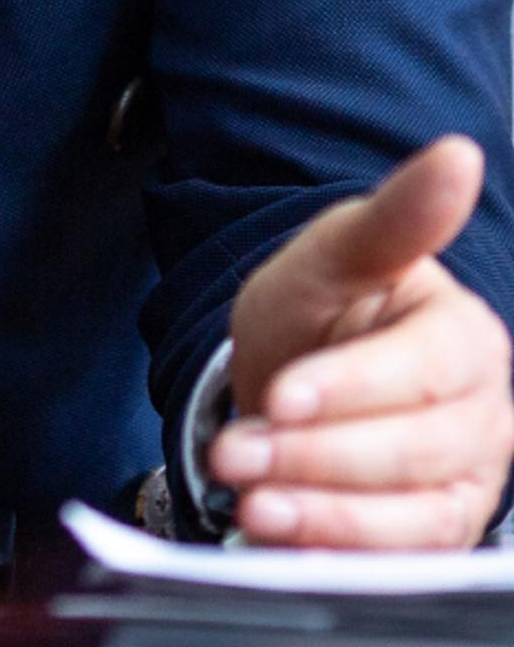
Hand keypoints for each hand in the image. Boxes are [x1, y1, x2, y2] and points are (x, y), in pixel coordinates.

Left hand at [210, 136, 513, 547]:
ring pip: (408, 517)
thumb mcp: (337, 253)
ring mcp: (465, 485)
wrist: (298, 368)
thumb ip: (397, 217)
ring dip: (322, 516)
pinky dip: (338, 556)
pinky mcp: (434, 539)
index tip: (281, 396)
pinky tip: (279, 544)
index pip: (420, 372)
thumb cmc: (324, 307)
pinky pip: (398, 563)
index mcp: (467, 340)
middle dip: (315, 456)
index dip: (350, 388)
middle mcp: (482, 419)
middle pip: (411, 452)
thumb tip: (460, 153)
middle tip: (234, 453)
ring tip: (250, 504)